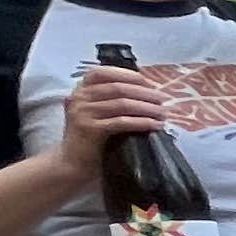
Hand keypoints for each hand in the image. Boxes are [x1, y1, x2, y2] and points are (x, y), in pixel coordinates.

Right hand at [59, 62, 169, 179]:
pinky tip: (155, 125)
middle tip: (163, 100)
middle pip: (117, 88)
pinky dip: (142, 122)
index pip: (104, 72)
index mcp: (81, 89)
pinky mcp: (89, 129)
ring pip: (122, 104)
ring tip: (163, 113)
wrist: (72, 162)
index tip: (149, 83)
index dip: (128, 75)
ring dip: (147, 107)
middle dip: (144, 93)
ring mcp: (82, 113)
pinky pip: (121, 122)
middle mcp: (79, 97)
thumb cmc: (91, 137)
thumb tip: (148, 91)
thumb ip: (112, 99)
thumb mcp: (98, 112)